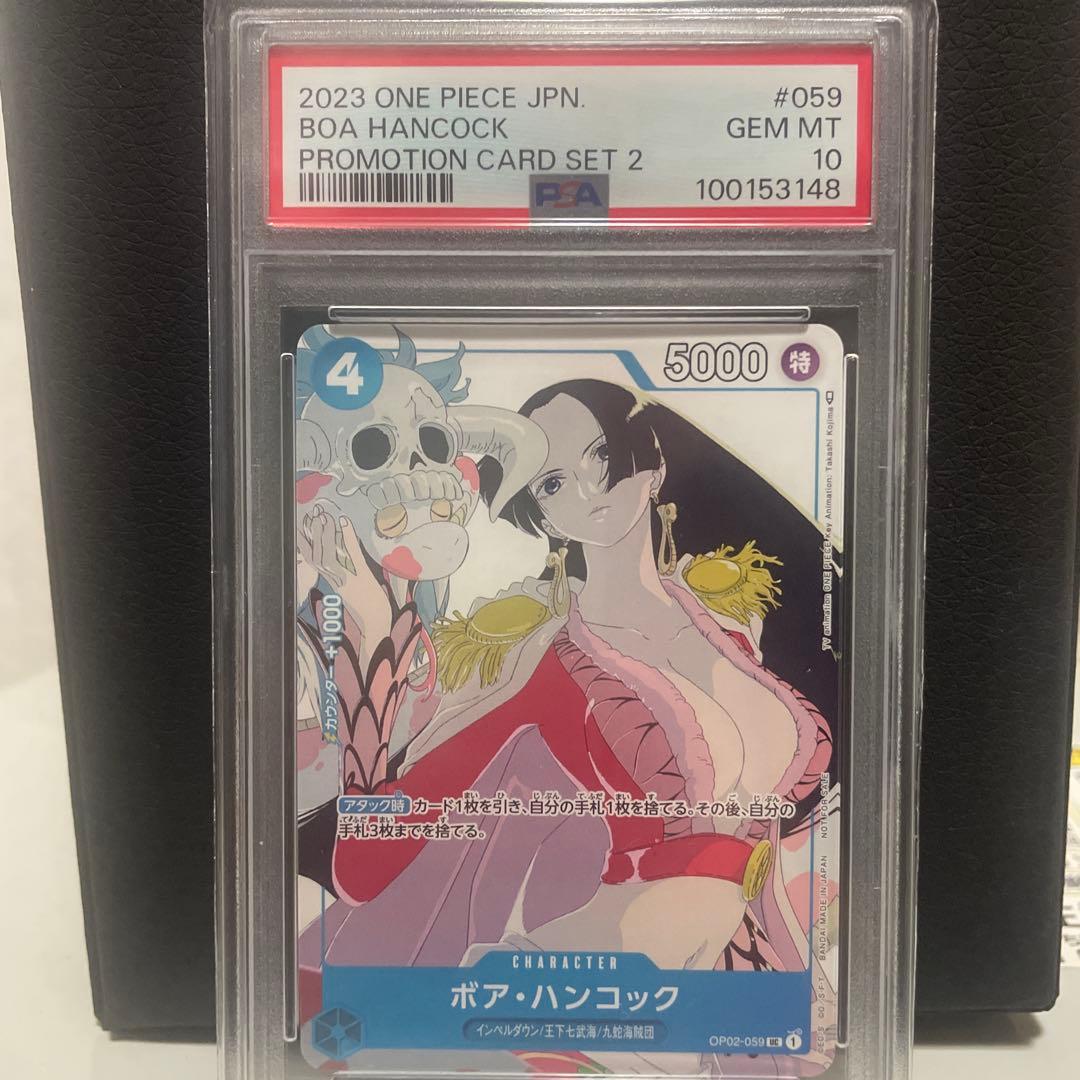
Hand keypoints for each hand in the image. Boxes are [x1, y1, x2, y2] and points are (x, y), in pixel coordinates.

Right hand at [299, 508, 390, 668]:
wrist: (374, 619)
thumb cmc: (362, 605)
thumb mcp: (345, 589)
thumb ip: (338, 575)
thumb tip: (335, 558)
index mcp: (330, 580)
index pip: (312, 558)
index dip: (304, 543)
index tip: (301, 527)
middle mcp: (334, 577)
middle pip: (317, 552)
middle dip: (313, 533)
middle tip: (311, 514)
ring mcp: (346, 575)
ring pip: (329, 552)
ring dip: (325, 532)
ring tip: (323, 516)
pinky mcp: (359, 574)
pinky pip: (350, 551)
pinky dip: (347, 535)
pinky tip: (344, 521)